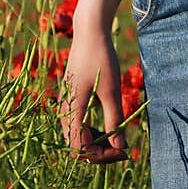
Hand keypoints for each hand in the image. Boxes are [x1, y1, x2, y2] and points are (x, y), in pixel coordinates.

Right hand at [57, 27, 127, 165]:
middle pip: (76, 145)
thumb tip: (119, 147)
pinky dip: (92, 130)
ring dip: (96, 141)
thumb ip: (114, 120)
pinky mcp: (71, 98)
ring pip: (77, 135)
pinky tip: (108, 124)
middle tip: (123, 148)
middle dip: (99, 151)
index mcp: (72, 110)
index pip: (80, 149)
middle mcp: (65, 110)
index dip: (100, 156)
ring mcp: (66, 103)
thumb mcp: (112, 90)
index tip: (122, 150)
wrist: (89, 32)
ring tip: (118, 137)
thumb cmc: (101, 58)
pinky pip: (78, 123)